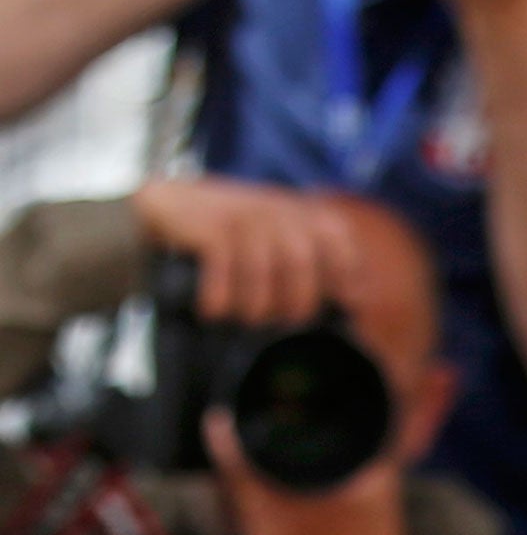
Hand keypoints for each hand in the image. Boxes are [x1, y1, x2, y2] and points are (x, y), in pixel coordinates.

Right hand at [133, 178, 361, 328]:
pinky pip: (223, 263)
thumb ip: (309, 264)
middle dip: (296, 303)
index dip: (346, 271)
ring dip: (256, 305)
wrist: (163, 208)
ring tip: (246, 320)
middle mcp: (274, 209)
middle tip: (283, 325)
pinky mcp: (207, 221)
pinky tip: (213, 310)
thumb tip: (355, 304)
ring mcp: (240, 213)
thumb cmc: (230, 241)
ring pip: (263, 266)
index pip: (337, 237)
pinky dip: (220, 295)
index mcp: (298, 213)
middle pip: (301, 260)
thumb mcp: (274, 241)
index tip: (349, 303)